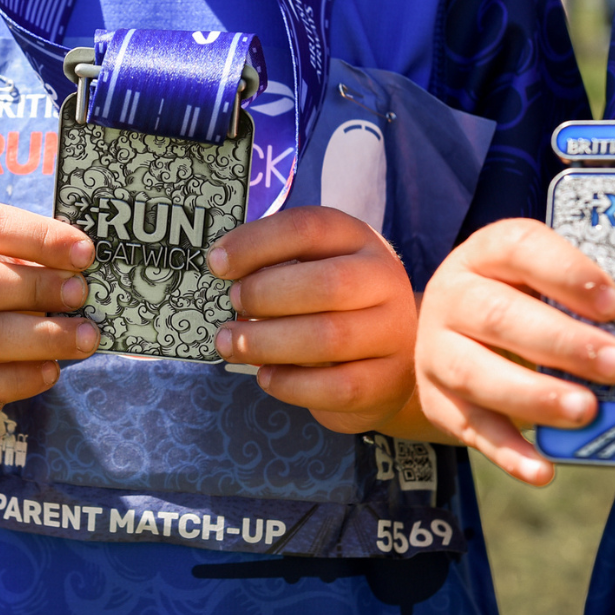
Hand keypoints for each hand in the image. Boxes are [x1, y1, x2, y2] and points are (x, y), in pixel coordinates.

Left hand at [208, 206, 423, 435]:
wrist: (397, 354)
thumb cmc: (336, 305)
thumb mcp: (316, 267)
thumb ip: (276, 265)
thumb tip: (220, 270)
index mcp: (359, 240)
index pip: (309, 228)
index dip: (256, 243)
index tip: (217, 264)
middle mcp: (384, 281)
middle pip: (326, 284)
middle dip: (264, 295)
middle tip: (232, 306)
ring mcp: (392, 333)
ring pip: (329, 338)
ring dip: (266, 342)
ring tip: (231, 343)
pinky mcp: (387, 382)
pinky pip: (336, 387)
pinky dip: (291, 384)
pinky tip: (265, 376)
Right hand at [415, 219, 614, 484]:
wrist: (455, 334)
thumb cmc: (524, 302)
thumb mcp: (545, 282)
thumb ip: (587, 299)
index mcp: (486, 254)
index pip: (520, 249)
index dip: (567, 274)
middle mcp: (452, 296)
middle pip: (497, 315)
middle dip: (561, 342)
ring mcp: (437, 349)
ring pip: (474, 373)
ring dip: (533, 395)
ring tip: (586, 411)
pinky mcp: (436, 399)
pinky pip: (470, 429)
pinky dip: (508, 452)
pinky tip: (545, 471)